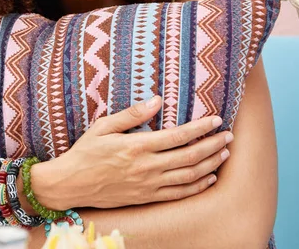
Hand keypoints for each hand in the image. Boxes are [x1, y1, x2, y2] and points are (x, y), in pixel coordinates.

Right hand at [30, 96, 231, 209]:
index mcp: (136, 146)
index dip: (200, 128)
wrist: (71, 184)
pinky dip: (198, 186)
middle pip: (189, 156)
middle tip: (228, 135)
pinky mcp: (146, 198)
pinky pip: (179, 194)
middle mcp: (146, 167)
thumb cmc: (85, 152)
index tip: (215, 120)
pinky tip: (209, 178)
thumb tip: (157, 100)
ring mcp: (148, 185)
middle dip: (212, 145)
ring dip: (210, 164)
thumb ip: (131, 114)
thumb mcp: (103, 127)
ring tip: (225, 153)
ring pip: (189, 176)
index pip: (177, 136)